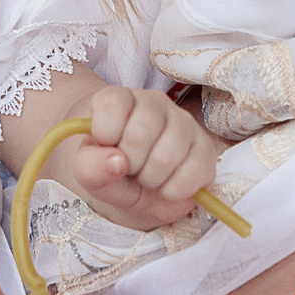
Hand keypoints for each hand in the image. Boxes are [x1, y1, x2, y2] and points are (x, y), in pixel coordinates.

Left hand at [68, 84, 222, 230]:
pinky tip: (167, 188)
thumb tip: (116, 162)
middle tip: (128, 169)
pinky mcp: (206, 148)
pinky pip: (194, 171)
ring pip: (168, 155)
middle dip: (130, 164)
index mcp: (120, 99)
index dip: (105, 134)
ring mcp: (184, 123)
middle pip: (141, 133)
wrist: (136, 194)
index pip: (113, 103)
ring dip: (152, 179)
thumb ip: (90, 167)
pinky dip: (176, 189)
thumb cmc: (110, 175)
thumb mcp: (88, 173)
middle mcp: (154, 104)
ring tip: (147, 178)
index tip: (104, 149)